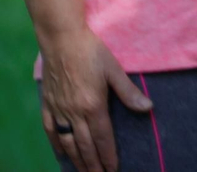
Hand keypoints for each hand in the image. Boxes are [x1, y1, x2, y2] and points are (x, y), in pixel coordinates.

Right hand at [38, 28, 152, 171]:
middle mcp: (75, 112)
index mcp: (93, 105)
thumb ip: (129, 92)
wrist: (61, 38)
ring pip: (68, 142)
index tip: (113, 170)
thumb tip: (148, 108)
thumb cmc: (91, 50)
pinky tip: (62, 154)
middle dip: (93, 164)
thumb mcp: (114, 69)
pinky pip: (51, 130)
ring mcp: (59, 109)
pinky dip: (56, 144)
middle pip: (85, 145)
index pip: (103, 138)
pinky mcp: (48, 104)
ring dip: (77, 159)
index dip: (108, 156)